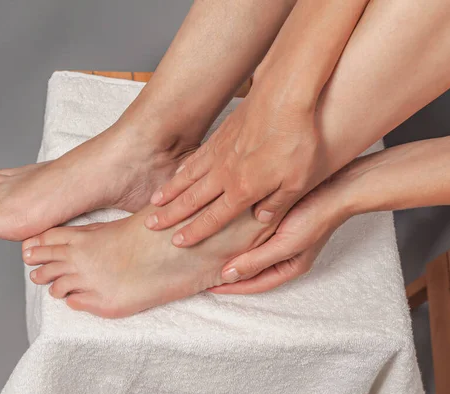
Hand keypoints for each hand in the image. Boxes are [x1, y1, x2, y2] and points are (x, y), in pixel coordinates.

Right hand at [144, 91, 327, 247]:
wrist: (287, 94)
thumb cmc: (298, 139)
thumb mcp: (298, 181)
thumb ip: (278, 203)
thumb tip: (262, 219)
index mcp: (243, 189)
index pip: (213, 217)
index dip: (194, 231)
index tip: (177, 242)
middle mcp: (225, 174)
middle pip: (191, 199)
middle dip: (171, 215)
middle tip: (151, 225)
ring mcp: (220, 152)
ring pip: (188, 177)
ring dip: (170, 192)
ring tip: (155, 202)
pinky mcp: (221, 134)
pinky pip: (196, 157)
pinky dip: (182, 168)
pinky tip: (177, 172)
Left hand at [208, 172, 354, 293]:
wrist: (337, 187)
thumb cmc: (315, 217)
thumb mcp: (285, 244)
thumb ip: (257, 260)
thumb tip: (227, 275)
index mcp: (288, 267)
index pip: (253, 284)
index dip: (230, 287)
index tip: (206, 286)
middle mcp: (285, 256)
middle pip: (252, 271)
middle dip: (230, 273)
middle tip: (204, 272)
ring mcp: (283, 239)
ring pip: (252, 253)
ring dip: (233, 254)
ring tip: (210, 253)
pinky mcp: (280, 222)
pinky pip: (255, 236)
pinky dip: (239, 237)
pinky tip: (225, 230)